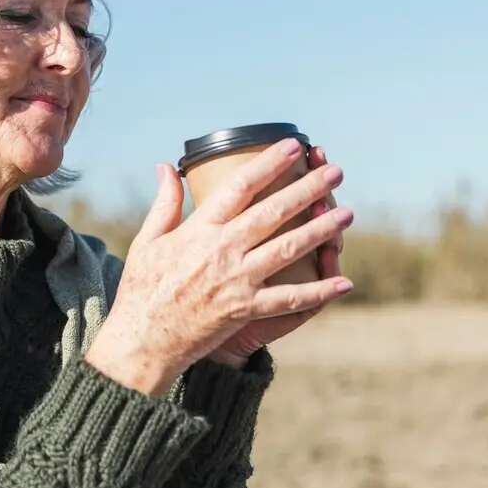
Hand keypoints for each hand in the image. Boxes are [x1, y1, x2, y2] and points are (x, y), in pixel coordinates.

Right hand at [84, 139, 354, 395]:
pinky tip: (344, 282)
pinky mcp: (245, 309)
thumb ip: (164, 203)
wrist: (142, 340)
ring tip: (345, 214)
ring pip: (287, 249)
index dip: (269, 164)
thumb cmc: (142, 289)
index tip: (293, 147)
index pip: (240, 186)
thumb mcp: (148, 240)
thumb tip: (165, 168)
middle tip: (335, 173)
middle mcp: (222, 251)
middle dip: (307, 190)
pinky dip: (318, 292)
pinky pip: (289, 300)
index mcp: (199, 230)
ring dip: (320, 231)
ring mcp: (236, 281)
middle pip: (273, 213)